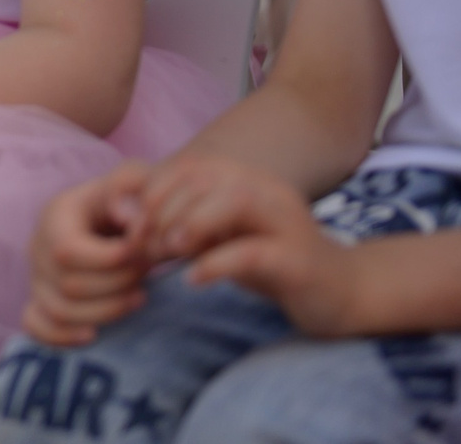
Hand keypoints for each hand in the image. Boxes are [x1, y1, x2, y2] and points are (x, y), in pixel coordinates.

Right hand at [22, 161, 157, 344]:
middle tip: (147, 273)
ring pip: (58, 310)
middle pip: (67, 284)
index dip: (108, 260)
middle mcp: (37, 246)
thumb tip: (127, 219)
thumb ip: (131, 187)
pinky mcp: (39, 301)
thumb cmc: (128, 199)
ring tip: (140, 296)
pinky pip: (35, 325)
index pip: (67, 249)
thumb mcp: (134, 180)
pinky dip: (61, 336)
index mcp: (54, 215)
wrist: (119, 216)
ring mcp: (36, 277)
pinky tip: (94, 334)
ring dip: (105, 312)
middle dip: (116, 285)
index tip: (141, 252)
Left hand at [138, 154, 364, 335]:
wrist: (335, 292)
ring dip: (190, 223)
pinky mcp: (297, 259)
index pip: (186, 167)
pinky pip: (254, 252)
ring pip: (234, 201)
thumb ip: (178, 221)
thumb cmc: (267, 260)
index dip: (149, 192)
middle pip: (204, 178)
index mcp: (244, 178)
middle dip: (162, 209)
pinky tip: (193, 279)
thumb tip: (125, 217)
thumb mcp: (217, 236)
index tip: (128, 228)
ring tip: (167, 251)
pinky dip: (217, 263)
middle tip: (141, 246)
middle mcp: (266, 189)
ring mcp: (286, 221)